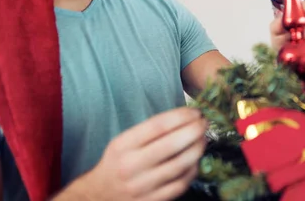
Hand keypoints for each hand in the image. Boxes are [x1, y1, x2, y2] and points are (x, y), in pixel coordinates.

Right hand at [69, 107, 206, 200]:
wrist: (99, 195)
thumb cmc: (118, 161)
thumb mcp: (124, 141)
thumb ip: (150, 131)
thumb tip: (186, 117)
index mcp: (123, 145)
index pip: (158, 126)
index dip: (181, 116)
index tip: (196, 111)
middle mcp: (131, 166)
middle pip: (171, 145)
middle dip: (194, 131)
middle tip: (205, 123)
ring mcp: (142, 187)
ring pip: (179, 166)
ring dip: (197, 150)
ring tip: (204, 139)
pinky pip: (180, 185)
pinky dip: (192, 171)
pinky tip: (195, 161)